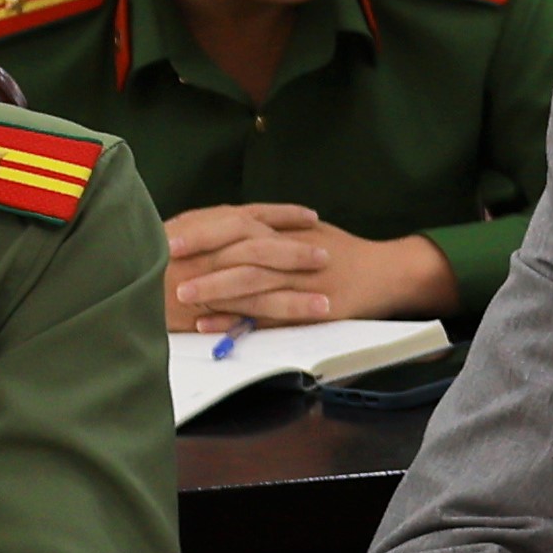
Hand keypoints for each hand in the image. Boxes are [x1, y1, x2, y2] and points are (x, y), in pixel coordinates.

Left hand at [163, 204, 444, 328]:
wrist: (388, 272)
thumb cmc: (343, 251)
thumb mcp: (306, 232)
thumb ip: (269, 229)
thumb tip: (223, 226)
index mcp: (289, 231)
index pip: (240, 224)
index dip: (204, 229)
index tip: (170, 233)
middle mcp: (294, 254)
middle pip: (242, 251)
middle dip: (202, 255)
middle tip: (165, 260)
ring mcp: (303, 283)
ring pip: (254, 283)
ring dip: (216, 289)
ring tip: (182, 294)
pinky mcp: (311, 311)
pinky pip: (269, 318)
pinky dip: (237, 323)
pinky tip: (210, 327)